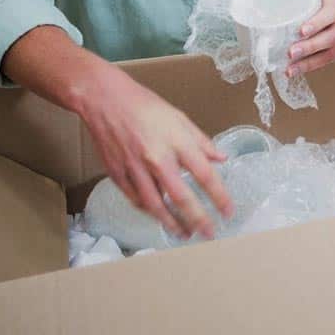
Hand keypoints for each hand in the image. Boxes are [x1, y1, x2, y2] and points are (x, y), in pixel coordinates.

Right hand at [73, 63, 231, 239]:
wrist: (106, 100)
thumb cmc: (145, 106)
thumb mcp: (180, 118)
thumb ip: (201, 141)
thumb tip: (221, 158)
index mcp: (176, 141)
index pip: (205, 174)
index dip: (219, 196)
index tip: (228, 211)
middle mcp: (157, 158)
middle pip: (181, 197)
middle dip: (197, 219)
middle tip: (209, 234)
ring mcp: (135, 169)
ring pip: (156, 205)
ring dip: (172, 223)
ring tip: (184, 234)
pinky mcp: (117, 175)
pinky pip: (136, 200)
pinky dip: (149, 211)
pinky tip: (159, 216)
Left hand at [286, 0, 334, 76]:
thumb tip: (276, 4)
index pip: (330, 15)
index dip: (317, 23)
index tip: (301, 31)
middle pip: (329, 37)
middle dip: (309, 47)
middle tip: (291, 52)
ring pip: (330, 53)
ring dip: (309, 63)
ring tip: (291, 69)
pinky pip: (330, 60)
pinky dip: (313, 66)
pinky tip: (299, 69)